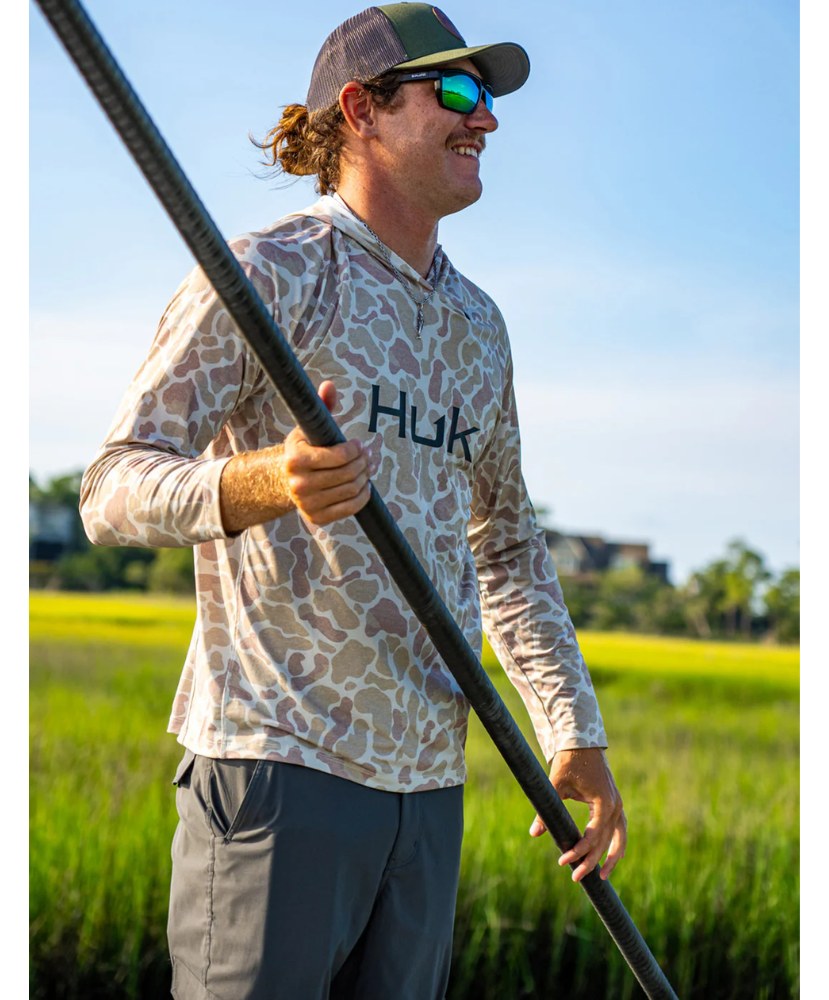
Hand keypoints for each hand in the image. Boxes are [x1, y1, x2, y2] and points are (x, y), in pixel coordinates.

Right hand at [283, 380, 375, 526]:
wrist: (285, 481)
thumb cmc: (303, 449)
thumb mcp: (308, 427)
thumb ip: (320, 406)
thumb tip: (329, 384)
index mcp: (295, 460)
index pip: (338, 456)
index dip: (355, 449)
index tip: (359, 444)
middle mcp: (298, 485)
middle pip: (348, 474)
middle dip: (364, 462)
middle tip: (369, 455)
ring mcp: (307, 504)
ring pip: (351, 489)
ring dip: (366, 477)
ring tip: (369, 467)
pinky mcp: (317, 518)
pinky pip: (350, 508)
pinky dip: (363, 496)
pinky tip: (365, 485)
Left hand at [529, 747, 626, 881]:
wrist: (582, 742)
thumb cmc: (568, 761)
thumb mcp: (555, 785)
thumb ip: (546, 810)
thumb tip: (534, 833)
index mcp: (604, 803)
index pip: (592, 836)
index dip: (578, 851)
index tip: (562, 861)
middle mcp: (615, 806)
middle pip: (605, 842)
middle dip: (590, 861)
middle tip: (575, 878)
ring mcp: (618, 805)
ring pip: (618, 839)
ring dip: (610, 858)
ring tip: (602, 878)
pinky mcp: (615, 803)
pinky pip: (619, 830)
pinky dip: (616, 845)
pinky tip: (609, 859)